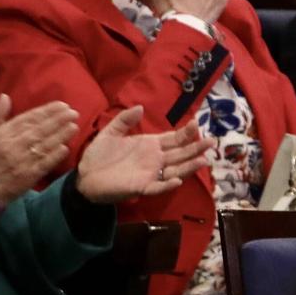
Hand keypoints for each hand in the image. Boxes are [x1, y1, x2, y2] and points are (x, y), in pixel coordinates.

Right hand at [0, 94, 79, 205]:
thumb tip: (6, 96)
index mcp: (3, 133)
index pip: (28, 119)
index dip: (46, 111)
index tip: (62, 105)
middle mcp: (13, 145)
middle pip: (39, 130)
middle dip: (58, 120)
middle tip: (73, 113)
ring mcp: (21, 161)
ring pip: (43, 145)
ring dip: (60, 135)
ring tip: (74, 126)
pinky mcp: (28, 176)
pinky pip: (43, 164)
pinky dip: (54, 156)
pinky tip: (65, 148)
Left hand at [77, 109, 209, 204]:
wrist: (84, 176)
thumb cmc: (99, 155)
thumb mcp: (111, 132)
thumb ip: (125, 120)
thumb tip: (140, 107)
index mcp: (149, 145)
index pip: (173, 139)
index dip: (185, 133)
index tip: (196, 123)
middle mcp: (154, 160)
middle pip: (180, 154)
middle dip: (195, 148)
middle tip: (211, 141)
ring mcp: (150, 174)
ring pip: (174, 170)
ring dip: (189, 166)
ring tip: (204, 160)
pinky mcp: (140, 187)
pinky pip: (157, 187)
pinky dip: (167, 184)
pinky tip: (177, 179)